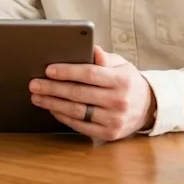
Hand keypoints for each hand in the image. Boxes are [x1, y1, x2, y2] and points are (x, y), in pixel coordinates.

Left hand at [29, 46, 156, 140]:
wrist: (148, 107)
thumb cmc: (128, 82)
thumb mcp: (122, 65)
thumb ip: (105, 58)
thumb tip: (93, 49)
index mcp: (122, 80)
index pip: (90, 74)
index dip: (67, 72)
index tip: (48, 70)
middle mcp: (119, 101)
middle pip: (79, 93)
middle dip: (53, 88)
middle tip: (35, 84)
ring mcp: (114, 119)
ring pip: (77, 111)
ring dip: (53, 103)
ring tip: (38, 97)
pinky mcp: (109, 133)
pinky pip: (81, 125)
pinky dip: (63, 117)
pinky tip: (52, 109)